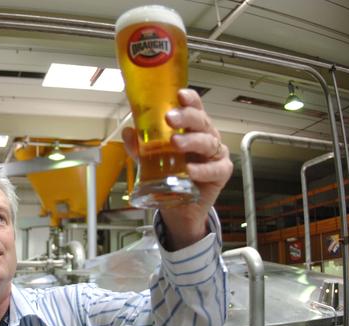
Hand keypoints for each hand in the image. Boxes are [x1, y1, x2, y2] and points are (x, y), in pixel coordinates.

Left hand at [122, 89, 232, 248]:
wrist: (180, 207)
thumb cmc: (171, 175)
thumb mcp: (150, 159)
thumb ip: (139, 146)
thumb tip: (128, 133)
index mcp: (191, 128)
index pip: (194, 107)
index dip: (189, 99)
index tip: (179, 95)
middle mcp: (205, 136)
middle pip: (201, 121)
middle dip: (186, 117)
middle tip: (170, 118)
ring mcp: (214, 154)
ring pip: (207, 142)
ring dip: (191, 141)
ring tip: (176, 143)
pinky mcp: (220, 172)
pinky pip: (215, 169)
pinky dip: (202, 169)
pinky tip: (190, 170)